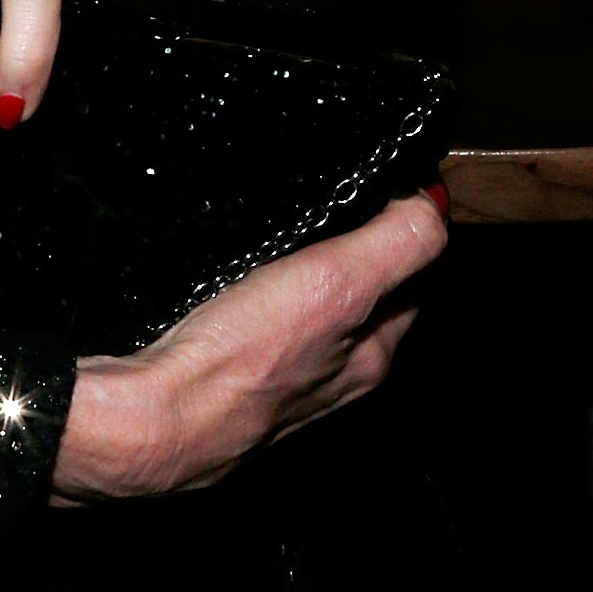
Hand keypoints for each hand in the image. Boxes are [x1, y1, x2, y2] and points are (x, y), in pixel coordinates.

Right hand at [51, 191, 447, 500]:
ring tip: (298, 222)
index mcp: (373, 357)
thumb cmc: (246, 355)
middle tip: (346, 190)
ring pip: (318, 308)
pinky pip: (270, 322)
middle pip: (369, 295)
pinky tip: (246, 274)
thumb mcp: (338, 283)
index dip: (410, 225)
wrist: (160, 413)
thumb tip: (432, 204)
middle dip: (365, 243)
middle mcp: (337, 375)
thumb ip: (395, 244)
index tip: (392, 178)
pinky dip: (270, 289)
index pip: (416, 279)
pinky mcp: (234, 375)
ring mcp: (284, 380)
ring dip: (315, 266)